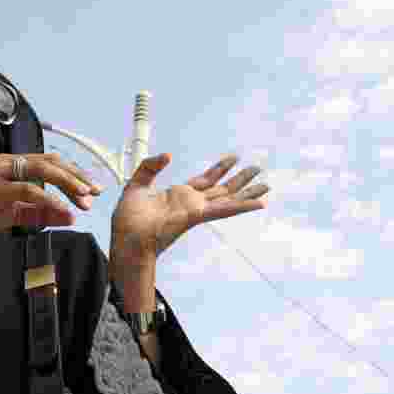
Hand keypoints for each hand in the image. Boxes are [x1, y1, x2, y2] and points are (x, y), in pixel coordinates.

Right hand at [0, 153, 102, 240]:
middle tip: (94, 193)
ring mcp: (0, 173)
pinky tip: (63, 209)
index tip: (93, 190)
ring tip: (84, 198)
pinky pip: (28, 188)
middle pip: (52, 161)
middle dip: (76, 177)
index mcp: (14, 165)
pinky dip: (49, 198)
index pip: (51, 162)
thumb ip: (42, 213)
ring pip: (43, 169)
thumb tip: (71, 217)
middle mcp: (8, 163)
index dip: (75, 174)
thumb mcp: (16, 214)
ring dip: (68, 183)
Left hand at [110, 153, 268, 259]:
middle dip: (240, 179)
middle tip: (257, 168)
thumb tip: (168, 155)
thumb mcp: (137, 183)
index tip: (233, 158)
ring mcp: (196, 210)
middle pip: (222, 189)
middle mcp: (191, 203)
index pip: (205, 180)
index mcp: (179, 195)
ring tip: (267, 185)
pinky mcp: (196, 216)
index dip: (219, 168)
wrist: (126, 238)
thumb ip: (150, 166)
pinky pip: (224, 209)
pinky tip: (260, 203)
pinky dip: (243, 206)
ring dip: (248, 192)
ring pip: (229, 199)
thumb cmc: (128, 219)